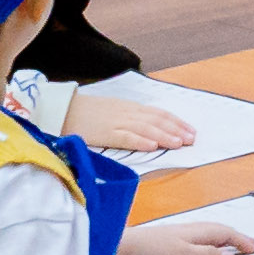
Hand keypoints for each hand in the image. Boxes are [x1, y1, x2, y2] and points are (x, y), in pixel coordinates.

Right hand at [67, 92, 192, 156]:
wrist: (62, 109)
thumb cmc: (86, 112)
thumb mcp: (112, 111)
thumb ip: (129, 118)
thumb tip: (150, 129)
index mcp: (129, 108)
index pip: (158, 113)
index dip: (176, 122)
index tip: (190, 130)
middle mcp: (126, 113)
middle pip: (156, 120)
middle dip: (176, 129)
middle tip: (191, 139)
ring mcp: (116, 123)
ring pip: (145, 129)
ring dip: (164, 136)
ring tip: (178, 143)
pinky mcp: (104, 133)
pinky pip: (124, 137)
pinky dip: (139, 141)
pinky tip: (152, 146)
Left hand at [116, 217, 253, 254]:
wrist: (122, 250)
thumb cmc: (153, 251)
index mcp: (197, 232)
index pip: (225, 233)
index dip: (241, 240)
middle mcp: (190, 232)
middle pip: (218, 232)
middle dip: (235, 238)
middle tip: (250, 247)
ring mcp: (179, 239)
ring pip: (208, 238)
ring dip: (223, 243)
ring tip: (232, 252)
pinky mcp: (169, 248)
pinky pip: (197, 246)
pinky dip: (209, 249)